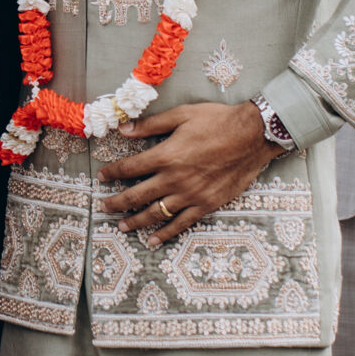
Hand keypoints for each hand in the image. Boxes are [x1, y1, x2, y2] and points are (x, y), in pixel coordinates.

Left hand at [100, 100, 269, 240]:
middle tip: (103, 206)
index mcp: (166, 156)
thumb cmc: (218, 121)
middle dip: (116, 202)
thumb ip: (150, 125)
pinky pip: (181, 224)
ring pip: (155, 214)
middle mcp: (174, 179)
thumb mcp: (182, 115)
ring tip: (121, 226)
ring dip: (135, 221)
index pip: (129, 168)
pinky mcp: (206, 205)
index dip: (112, 173)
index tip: (101, 176)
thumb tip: (123, 129)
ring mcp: (190, 195)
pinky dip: (165, 234)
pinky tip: (152, 240)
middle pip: (136, 195)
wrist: (253, 136)